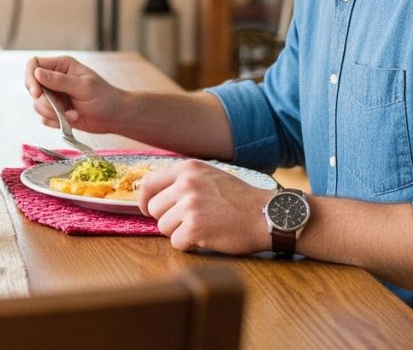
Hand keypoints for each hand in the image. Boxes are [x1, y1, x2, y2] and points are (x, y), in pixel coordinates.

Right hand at [25, 55, 132, 136]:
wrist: (115, 117)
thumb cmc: (104, 98)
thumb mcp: (83, 87)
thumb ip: (60, 81)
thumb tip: (37, 73)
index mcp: (62, 66)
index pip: (34, 65)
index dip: (31, 78)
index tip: (37, 94)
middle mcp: (55, 79)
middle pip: (33, 87)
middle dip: (45, 102)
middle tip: (61, 108)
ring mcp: (55, 96)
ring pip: (38, 105)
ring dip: (53, 114)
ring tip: (73, 115)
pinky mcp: (56, 111)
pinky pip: (44, 118)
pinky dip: (56, 122)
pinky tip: (72, 119)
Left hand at [138, 160, 271, 254]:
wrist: (267, 215)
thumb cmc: (240, 199)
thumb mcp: (210, 176)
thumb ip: (183, 181)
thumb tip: (152, 195)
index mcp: (188, 169)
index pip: (148, 183)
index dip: (144, 200)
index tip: (147, 209)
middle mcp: (186, 184)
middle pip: (154, 209)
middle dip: (168, 219)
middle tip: (191, 221)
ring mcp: (190, 205)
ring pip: (163, 227)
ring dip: (179, 232)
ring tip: (203, 227)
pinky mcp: (194, 228)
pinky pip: (176, 243)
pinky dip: (189, 245)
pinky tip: (207, 237)